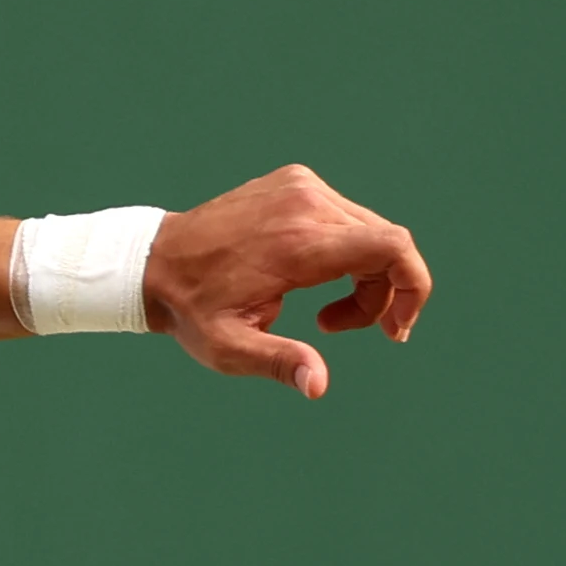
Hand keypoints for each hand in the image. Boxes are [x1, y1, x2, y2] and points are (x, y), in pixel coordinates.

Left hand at [147, 165, 432, 399]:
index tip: (397, 327)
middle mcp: (307, 203)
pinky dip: (344, 251)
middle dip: (382, 294)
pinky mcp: (296, 181)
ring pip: (368, 231)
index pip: (392, 248)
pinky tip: (309, 280)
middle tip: (341, 329)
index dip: (413, 287)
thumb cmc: (190, 308)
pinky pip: (344, 217)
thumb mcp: (229, 347)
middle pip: (385, 245)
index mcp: (298, 243)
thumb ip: (278, 361)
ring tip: (324, 316)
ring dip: (363, 275)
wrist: (152, 261)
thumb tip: (317, 384)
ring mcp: (302, 185)